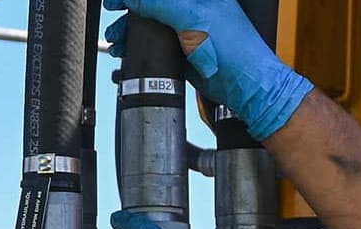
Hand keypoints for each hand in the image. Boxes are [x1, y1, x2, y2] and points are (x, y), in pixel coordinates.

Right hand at [103, 0, 313, 139]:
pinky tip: (128, 52)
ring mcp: (189, 29)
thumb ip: (159, 3)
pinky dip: (140, 48)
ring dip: (131, 30)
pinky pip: (156, 44)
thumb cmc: (234, 50)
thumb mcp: (192, 19)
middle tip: (113, 13)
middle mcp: (195, 7)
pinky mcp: (184, 50)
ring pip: (152, 24)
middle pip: (154, 3)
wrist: (246, 87)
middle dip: (130, 9)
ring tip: (117, 39)